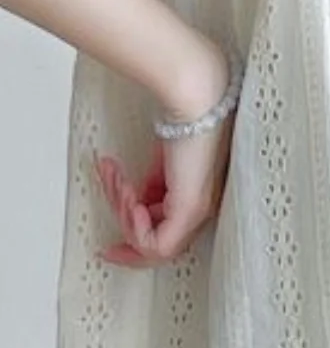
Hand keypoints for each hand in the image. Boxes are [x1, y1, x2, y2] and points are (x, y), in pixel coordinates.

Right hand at [95, 54, 233, 266]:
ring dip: (123, 211)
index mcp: (198, 195)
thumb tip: (139, 197)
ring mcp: (199, 211)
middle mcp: (202, 207)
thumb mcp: (164, 159)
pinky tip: (130, 200)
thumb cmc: (188, 118)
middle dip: (121, 221)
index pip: (166, 234)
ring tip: (118, 178)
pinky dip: (134, 227)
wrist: (195, 102)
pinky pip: (156, 244)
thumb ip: (156, 182)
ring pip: (151, 242)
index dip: (134, 237)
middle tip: (108, 194)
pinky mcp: (191, 209)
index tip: (108, 245)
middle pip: (155, 241)